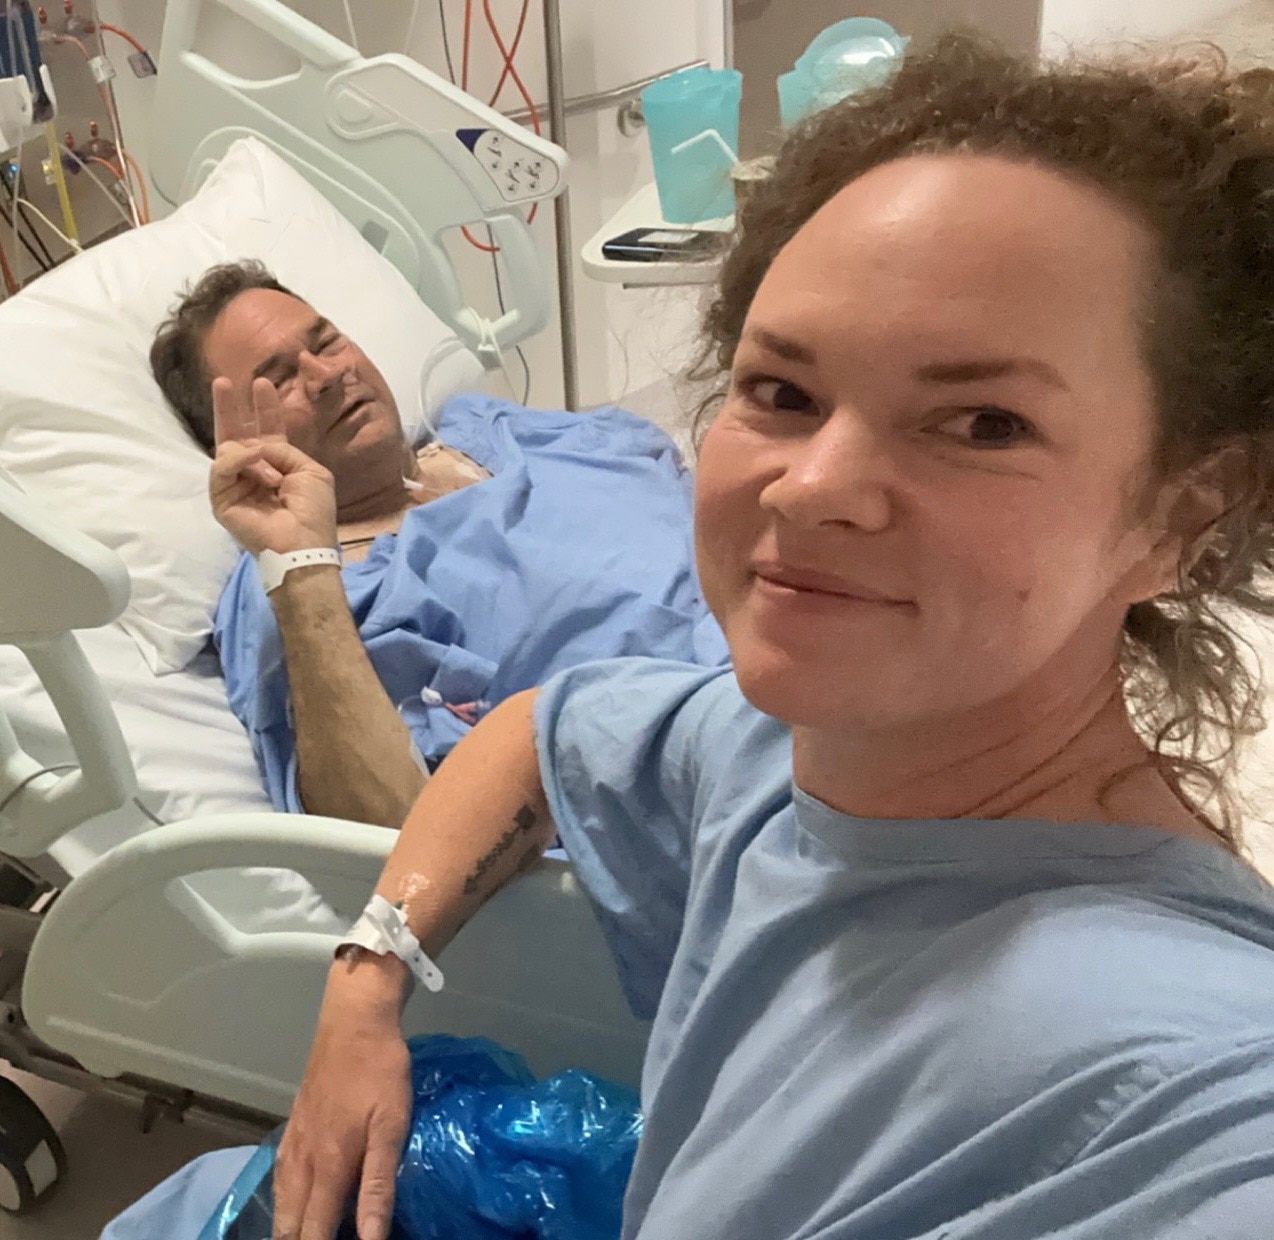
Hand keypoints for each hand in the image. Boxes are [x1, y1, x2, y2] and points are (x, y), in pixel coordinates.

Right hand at [210, 376, 337, 555]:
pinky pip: (222, 469)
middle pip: (236, 435)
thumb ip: (284, 450)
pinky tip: (252, 458)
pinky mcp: (222, 499)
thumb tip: (258, 446)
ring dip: (250, 450)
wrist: (304, 543)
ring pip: (228, 450)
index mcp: (278, 466)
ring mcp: (236, 486)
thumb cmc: (314, 511)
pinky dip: (238, 460)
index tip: (263, 383)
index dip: (266, 409)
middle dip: (230, 408)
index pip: (268, 431)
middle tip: (223, 381)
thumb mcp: (309, 470)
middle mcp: (254, 472)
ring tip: (269, 466)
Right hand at [273, 958, 411, 1239]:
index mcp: (327, 1166)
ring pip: (281, 1202)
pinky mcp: (294, 1124)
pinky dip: (284, 1201)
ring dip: (290, 1227)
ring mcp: (294, 1141)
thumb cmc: (379, 1071)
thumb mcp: (391, 1126)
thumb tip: (370, 1238)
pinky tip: (291, 1201)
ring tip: (304, 1235)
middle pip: (290, 1224)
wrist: (353, 1020)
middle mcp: (302, 1161)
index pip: (314, 1233)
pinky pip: (280, 1177)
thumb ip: (378, 1185)